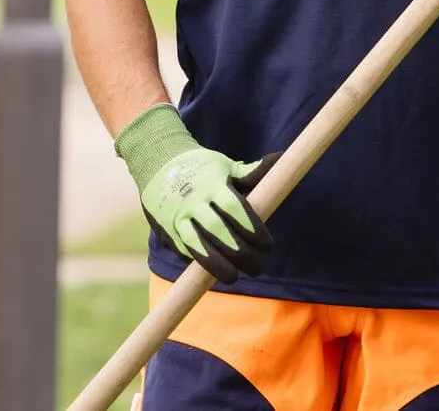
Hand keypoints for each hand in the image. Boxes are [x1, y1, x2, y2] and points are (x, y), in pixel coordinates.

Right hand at [115, 104, 274, 284]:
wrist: (158, 162)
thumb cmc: (202, 168)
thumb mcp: (225, 166)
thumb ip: (252, 172)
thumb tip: (280, 159)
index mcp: (212, 183)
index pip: (235, 208)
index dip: (252, 228)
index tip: (267, 245)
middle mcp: (193, 200)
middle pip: (218, 231)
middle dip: (239, 253)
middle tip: (257, 268)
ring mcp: (177, 216)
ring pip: (197, 245)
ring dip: (216, 264)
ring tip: (233, 277)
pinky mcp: (166, 229)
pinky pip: (183, 250)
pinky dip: (198, 261)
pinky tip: (213, 270)